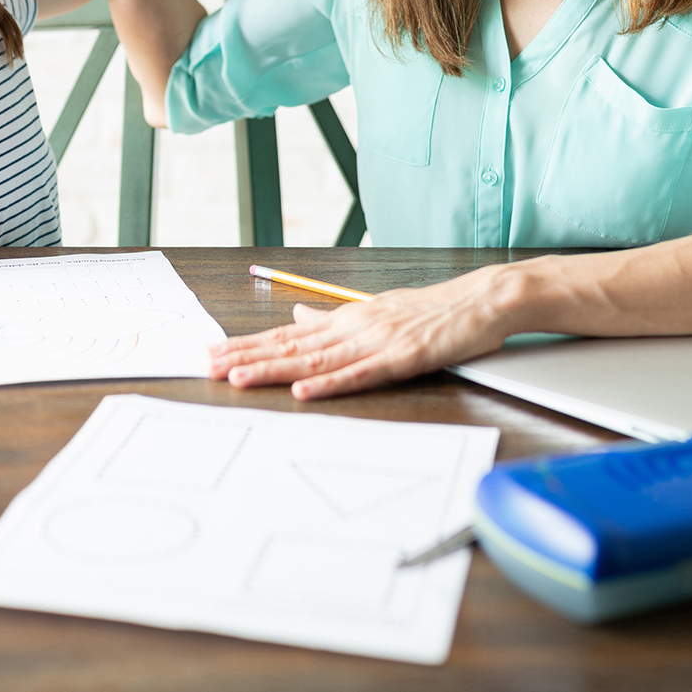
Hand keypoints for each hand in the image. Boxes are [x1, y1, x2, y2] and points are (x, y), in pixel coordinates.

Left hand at [209, 266, 523, 399]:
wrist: (482, 300)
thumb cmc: (434, 309)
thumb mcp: (376, 308)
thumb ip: (334, 315)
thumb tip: (297, 311)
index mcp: (348, 317)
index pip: (288, 332)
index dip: (250, 343)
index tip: (215, 353)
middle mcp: (354, 326)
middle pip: (292, 345)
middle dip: (248, 357)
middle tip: (208, 368)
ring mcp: (377, 342)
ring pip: (316, 359)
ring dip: (275, 370)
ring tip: (239, 379)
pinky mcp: (402, 359)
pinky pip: (360, 375)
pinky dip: (330, 384)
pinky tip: (304, 391)